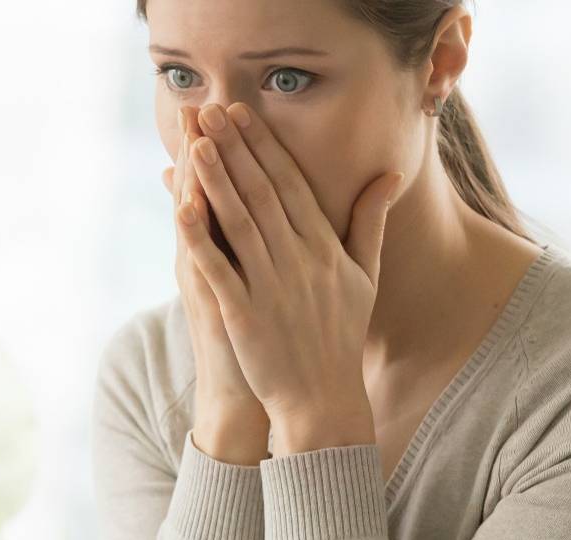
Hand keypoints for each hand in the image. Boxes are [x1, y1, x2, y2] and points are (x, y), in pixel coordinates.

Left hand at [178, 102, 405, 455]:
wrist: (323, 399)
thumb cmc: (341, 335)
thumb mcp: (365, 275)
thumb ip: (370, 222)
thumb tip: (389, 176)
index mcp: (324, 247)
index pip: (290, 184)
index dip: (265, 146)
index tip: (243, 113)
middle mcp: (299, 261)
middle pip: (262, 193)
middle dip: (235, 148)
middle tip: (209, 109)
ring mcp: (271, 287)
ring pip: (240, 223)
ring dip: (216, 180)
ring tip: (196, 142)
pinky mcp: (244, 315)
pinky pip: (218, 269)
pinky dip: (200, 238)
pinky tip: (180, 209)